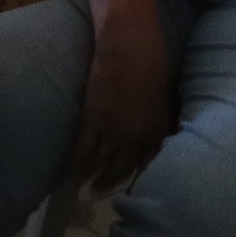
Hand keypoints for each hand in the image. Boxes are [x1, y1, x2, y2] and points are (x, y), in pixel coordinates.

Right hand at [68, 16, 174, 191]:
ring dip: (92, 180)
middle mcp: (137, 136)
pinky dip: (76, 163)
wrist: (129, 40)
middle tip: (101, 196)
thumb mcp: (164, 96)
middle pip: (122, 169)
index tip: (131, 189)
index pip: (148, 164)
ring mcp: (114, 129)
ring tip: (85, 191)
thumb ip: (159, 119)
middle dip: (111, 185)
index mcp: (158, 130)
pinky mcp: (93, 118)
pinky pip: (83, 149)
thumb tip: (155, 133)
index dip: (137, 178)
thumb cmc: (153, 59)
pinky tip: (71, 172)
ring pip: (101, 164)